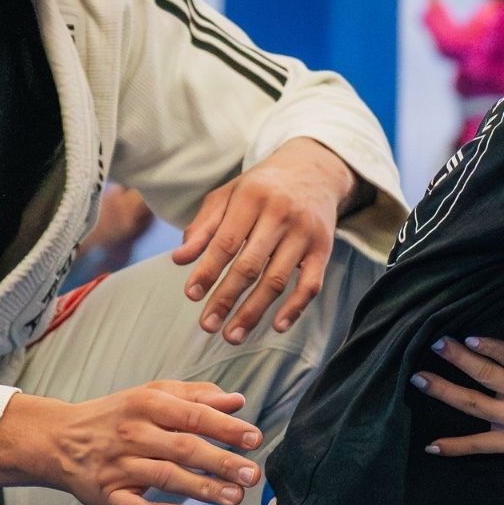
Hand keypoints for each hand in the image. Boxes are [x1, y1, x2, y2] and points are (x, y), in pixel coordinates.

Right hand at [0, 384, 261, 504]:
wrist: (59, 439)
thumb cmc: (118, 416)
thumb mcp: (152, 395)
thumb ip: (195, 397)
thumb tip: (237, 401)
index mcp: (147, 404)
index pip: (192, 415)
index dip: (225, 428)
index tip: (254, 438)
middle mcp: (133, 433)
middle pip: (183, 448)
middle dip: (221, 461)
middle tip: (252, 474)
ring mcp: (118, 466)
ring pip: (163, 477)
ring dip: (200, 489)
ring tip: (233, 498)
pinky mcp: (105, 495)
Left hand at [174, 137, 355, 342]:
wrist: (314, 169)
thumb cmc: (262, 187)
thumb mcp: (229, 195)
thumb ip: (204, 226)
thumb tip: (179, 259)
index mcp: (252, 198)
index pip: (226, 241)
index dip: (207, 270)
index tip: (191, 295)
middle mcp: (280, 214)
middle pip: (250, 265)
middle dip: (226, 298)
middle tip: (207, 326)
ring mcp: (305, 233)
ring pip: (277, 280)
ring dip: (254, 312)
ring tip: (232, 335)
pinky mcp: (324, 248)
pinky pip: (311, 284)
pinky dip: (295, 308)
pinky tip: (277, 327)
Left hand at [410, 337, 503, 481]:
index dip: (485, 343)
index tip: (466, 337)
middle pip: (483, 371)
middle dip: (455, 357)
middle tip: (434, 344)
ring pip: (472, 403)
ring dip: (444, 390)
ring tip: (419, 379)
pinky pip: (478, 446)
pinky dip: (454, 446)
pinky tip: (431, 445)